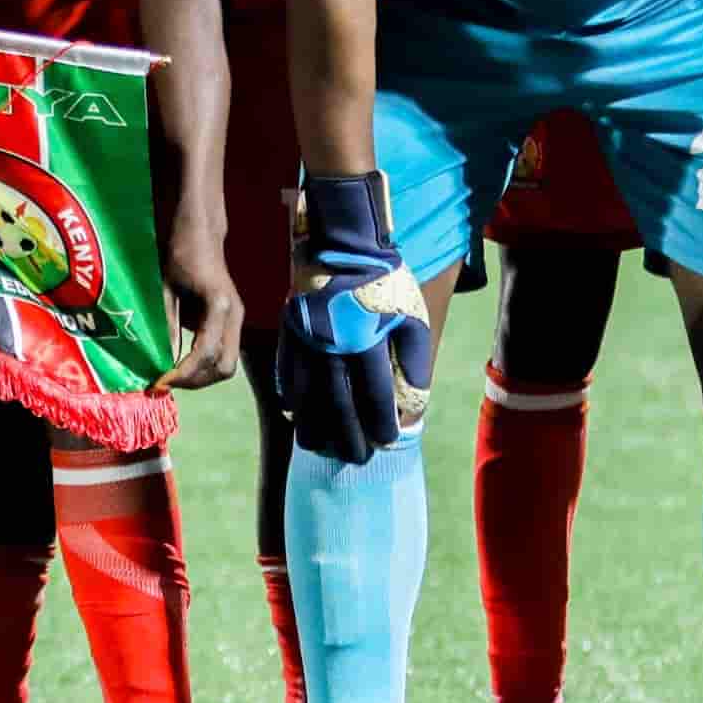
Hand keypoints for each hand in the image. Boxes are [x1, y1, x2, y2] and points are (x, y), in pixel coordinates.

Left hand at [158, 220, 243, 390]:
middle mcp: (234, 315)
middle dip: (196, 380)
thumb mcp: (167, 289)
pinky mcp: (231, 321)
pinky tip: (182, 364)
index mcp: (219, 305)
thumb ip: (168, 324)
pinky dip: (204, 365)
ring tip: (173, 376)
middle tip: (167, 382)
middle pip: (224, 366)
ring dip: (201, 376)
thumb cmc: (182, 253)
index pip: (205, 352)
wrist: (201, 233)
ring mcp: (236, 319)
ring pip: (227, 364)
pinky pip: (223, 353)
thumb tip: (163, 359)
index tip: (161, 380)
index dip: (183, 372)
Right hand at [277, 175, 431, 459]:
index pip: (373, 399)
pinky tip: (298, 417)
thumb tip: (413, 404)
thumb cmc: (384, 283)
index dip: (380, 426)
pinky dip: (292, 400)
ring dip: (316, 429)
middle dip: (349, 438)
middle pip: (339, 408)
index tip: (386, 442)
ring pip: (308, 398)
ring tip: (324, 449)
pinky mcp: (289, 334)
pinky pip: (287, 375)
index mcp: (367, 344)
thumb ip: (414, 362)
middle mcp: (333, 349)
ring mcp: (306, 343)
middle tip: (357, 458)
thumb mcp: (411, 317)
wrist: (342, 244)